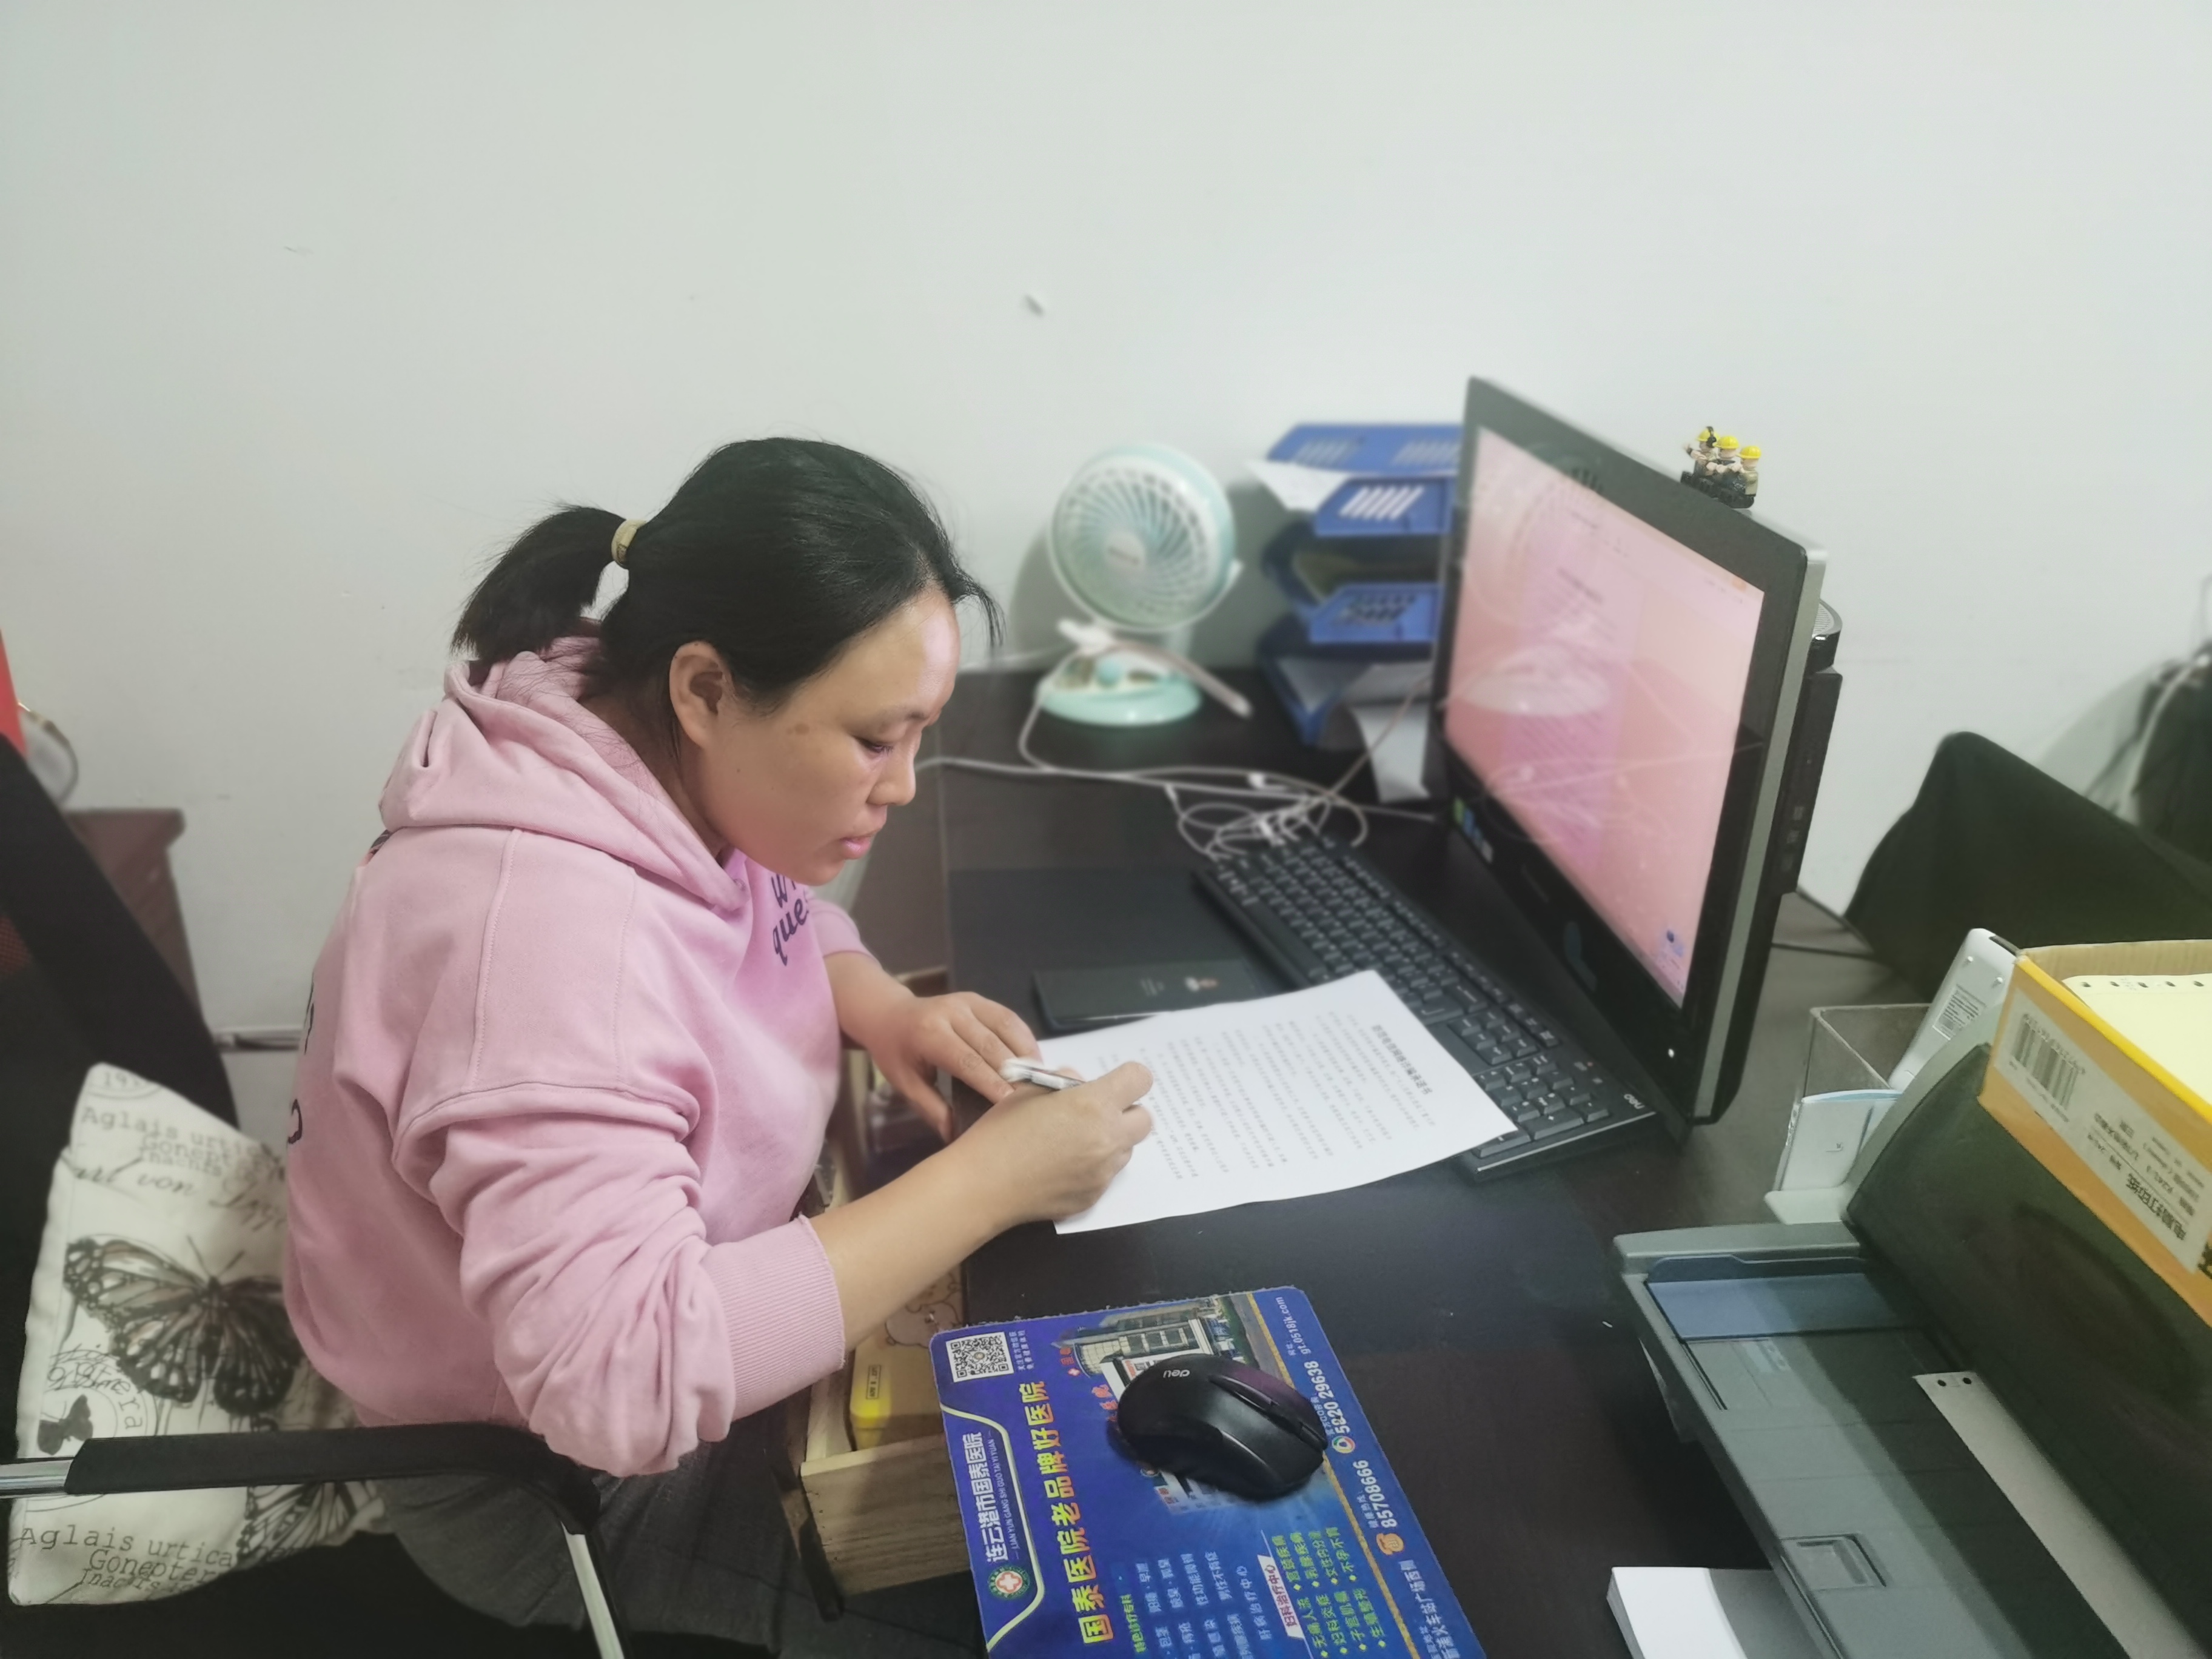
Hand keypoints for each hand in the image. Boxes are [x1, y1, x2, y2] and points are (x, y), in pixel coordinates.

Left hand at [827, 957, 1038, 1137]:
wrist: (888, 1014)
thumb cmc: (896, 1053)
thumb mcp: (905, 1084)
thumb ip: (932, 1108)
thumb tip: (956, 1137)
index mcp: (929, 1034)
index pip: (967, 1061)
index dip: (992, 1082)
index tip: (1012, 1104)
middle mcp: (951, 1013)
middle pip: (991, 1044)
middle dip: (1015, 1072)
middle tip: (1034, 1098)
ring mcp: (967, 1001)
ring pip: (1005, 1027)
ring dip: (1025, 1054)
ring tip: (1040, 1079)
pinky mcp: (978, 999)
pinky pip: (1008, 1017)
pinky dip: (1024, 1038)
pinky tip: (1033, 1059)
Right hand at [953, 1062, 1154, 1225]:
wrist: (984, 1184)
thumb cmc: (1001, 1131)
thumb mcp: (1028, 1090)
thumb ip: (1064, 1081)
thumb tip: (1080, 1083)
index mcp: (1094, 1104)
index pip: (1140, 1079)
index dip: (1128, 1078)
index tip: (1113, 1083)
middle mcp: (1108, 1139)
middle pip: (1144, 1119)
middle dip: (1125, 1112)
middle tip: (1096, 1115)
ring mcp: (1103, 1172)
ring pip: (1125, 1150)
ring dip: (1110, 1141)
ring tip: (1072, 1143)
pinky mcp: (1093, 1197)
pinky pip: (1105, 1176)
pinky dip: (1092, 1168)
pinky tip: (1060, 1168)